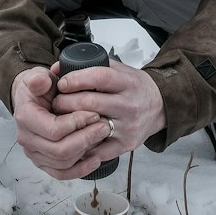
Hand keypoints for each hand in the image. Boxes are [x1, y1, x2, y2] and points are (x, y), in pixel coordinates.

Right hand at [10, 67, 113, 180]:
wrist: (33, 98)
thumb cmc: (39, 88)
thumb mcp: (37, 76)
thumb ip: (39, 78)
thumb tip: (41, 81)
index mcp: (25, 117)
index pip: (54, 130)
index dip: (77, 123)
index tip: (94, 113)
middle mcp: (27, 139)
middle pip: (60, 150)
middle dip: (86, 138)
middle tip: (104, 126)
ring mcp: (34, 153)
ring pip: (63, 164)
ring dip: (86, 151)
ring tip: (102, 136)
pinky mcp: (43, 162)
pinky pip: (62, 174)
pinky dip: (80, 170)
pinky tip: (96, 159)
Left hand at [51, 59, 165, 154]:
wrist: (160, 107)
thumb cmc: (135, 87)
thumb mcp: (120, 70)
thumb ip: (92, 65)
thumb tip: (58, 67)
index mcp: (128, 83)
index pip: (99, 78)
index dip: (76, 79)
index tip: (61, 83)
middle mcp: (130, 105)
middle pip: (90, 103)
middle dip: (66, 102)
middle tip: (55, 102)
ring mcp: (128, 127)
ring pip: (92, 127)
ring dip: (70, 124)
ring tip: (59, 119)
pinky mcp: (126, 145)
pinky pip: (98, 149)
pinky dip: (82, 144)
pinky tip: (71, 138)